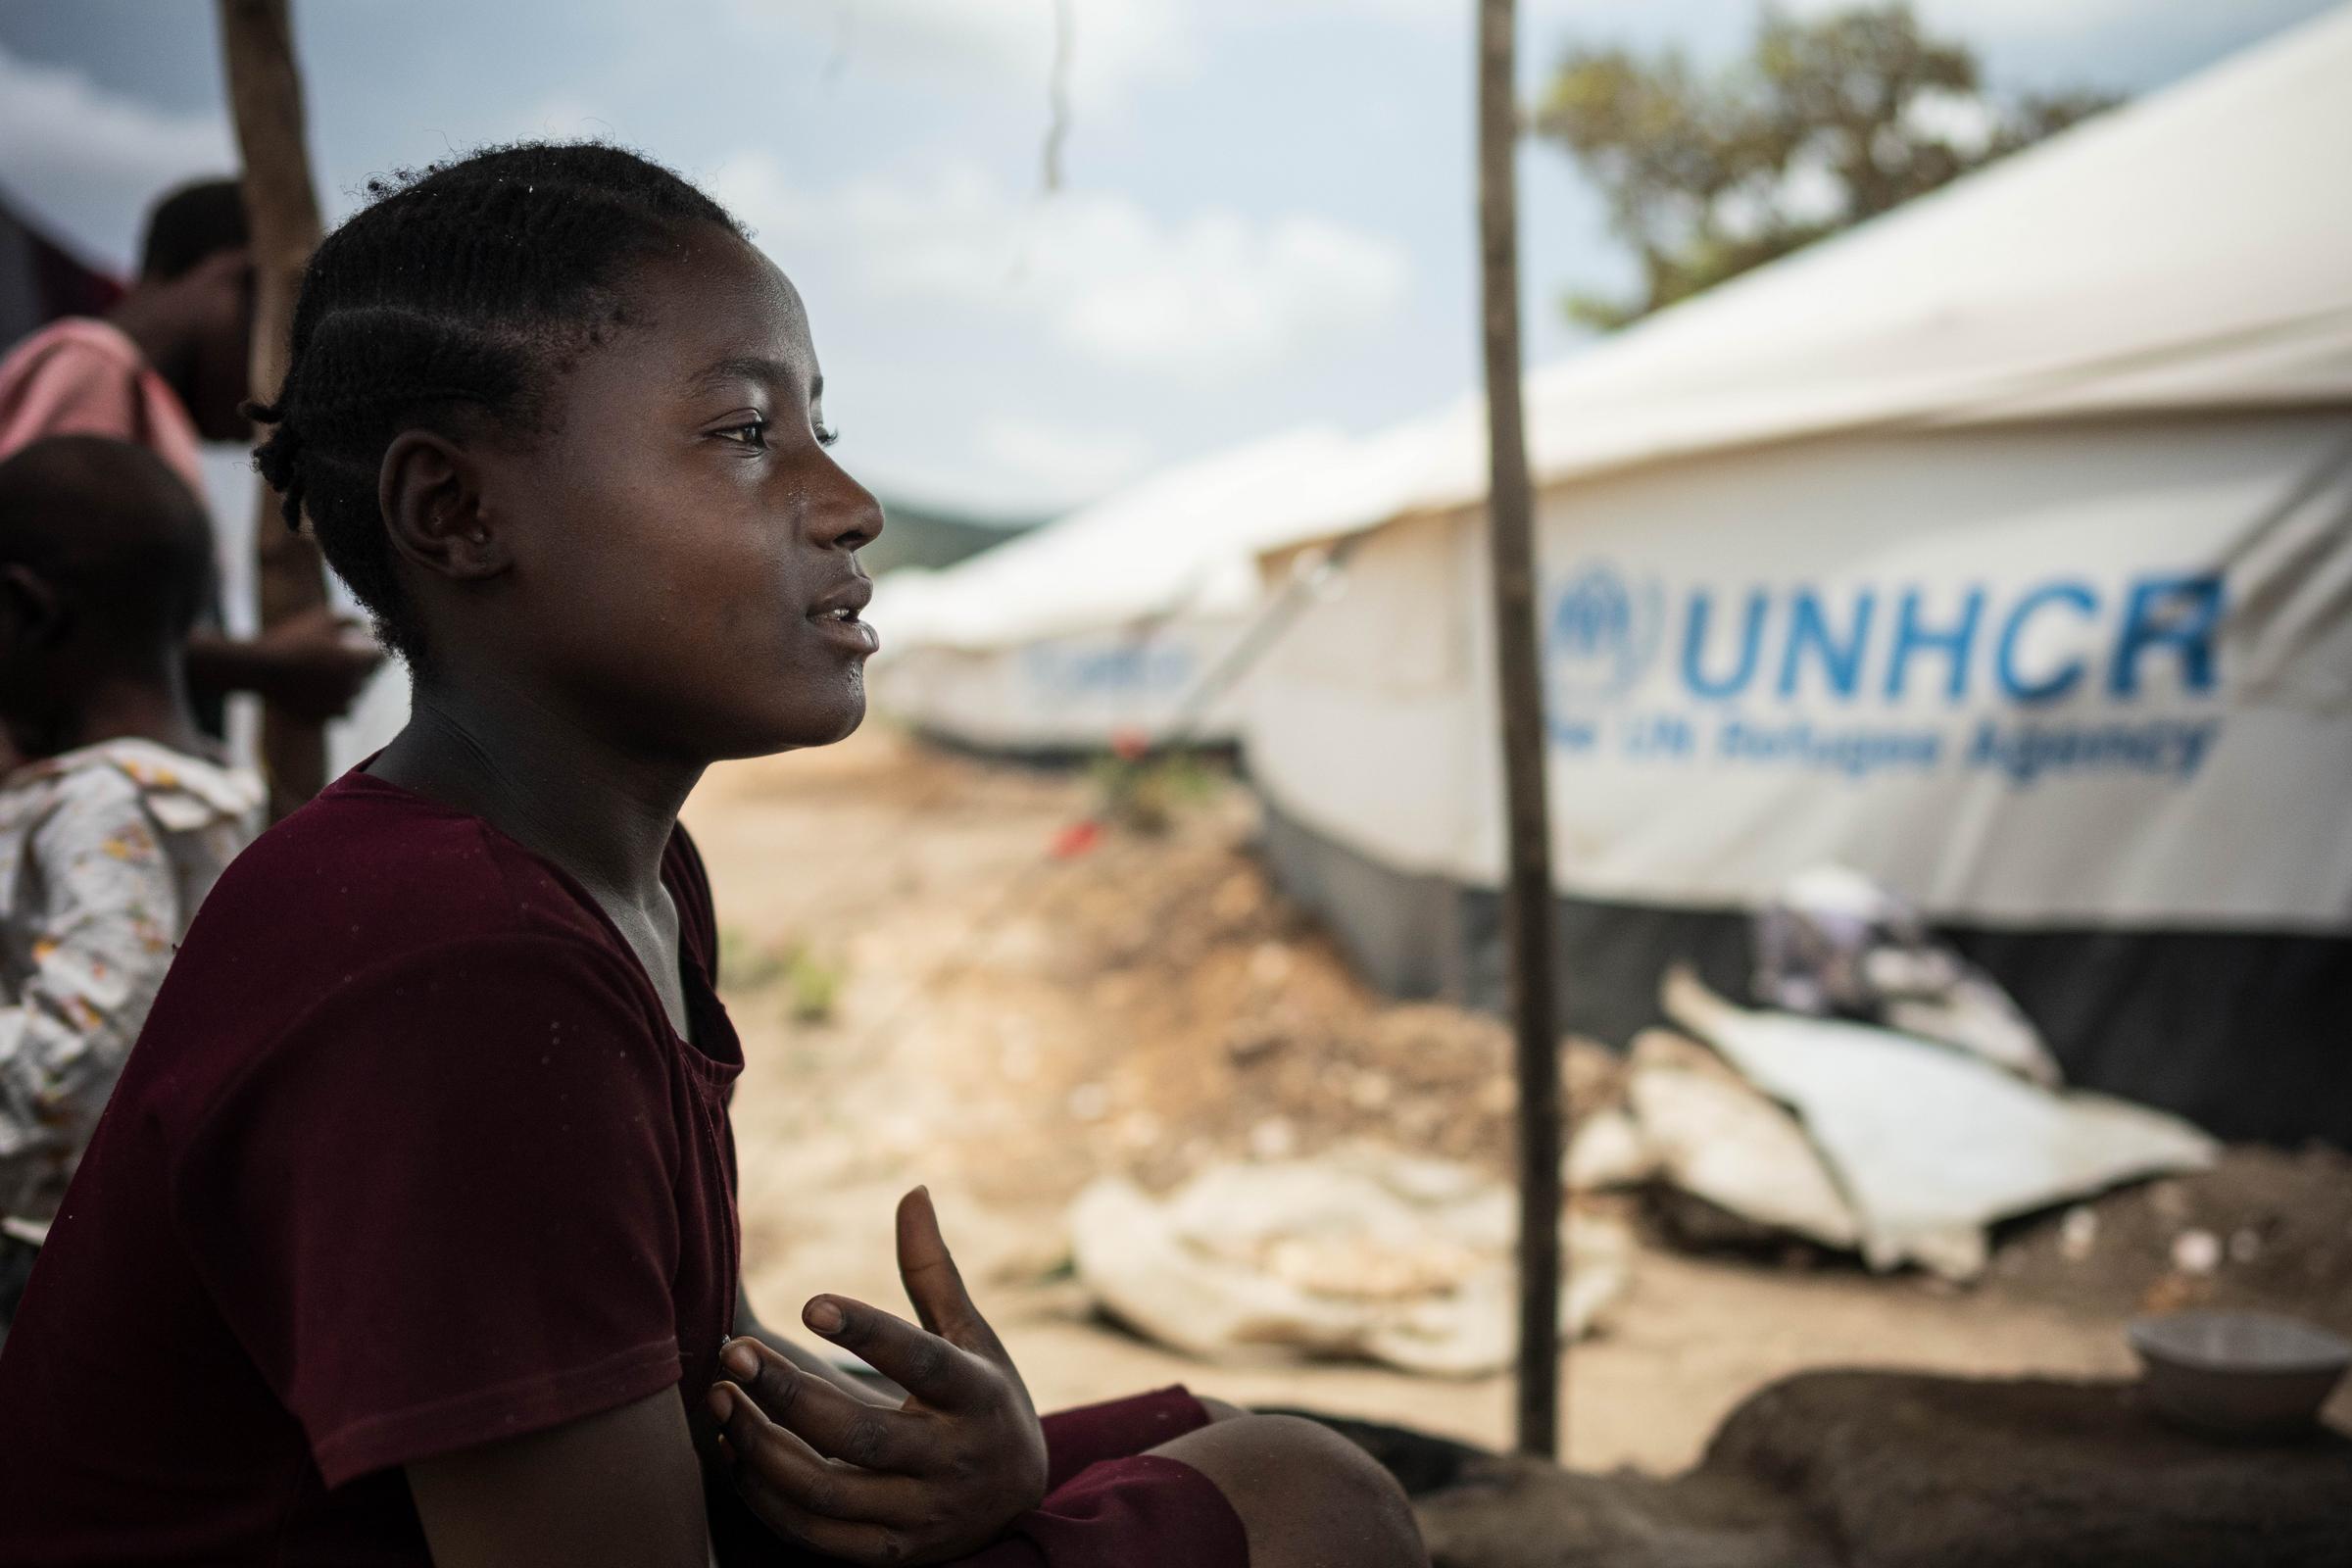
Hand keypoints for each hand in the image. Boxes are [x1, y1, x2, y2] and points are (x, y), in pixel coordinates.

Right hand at [244, 606, 383, 720]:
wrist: (259, 668)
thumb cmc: (291, 639)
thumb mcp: (321, 619)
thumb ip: (349, 619)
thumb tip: (363, 626)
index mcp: (356, 662)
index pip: (381, 659)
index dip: (375, 653)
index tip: (366, 648)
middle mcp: (352, 687)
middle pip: (367, 679)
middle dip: (361, 670)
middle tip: (345, 660)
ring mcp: (337, 705)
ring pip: (355, 698)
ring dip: (349, 689)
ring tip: (333, 678)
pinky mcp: (322, 719)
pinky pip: (340, 714)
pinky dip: (337, 706)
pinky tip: (327, 696)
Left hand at [708, 1188, 1048, 1564]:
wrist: (1019, 1498)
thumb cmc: (983, 1394)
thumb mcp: (972, 1334)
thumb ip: (933, 1271)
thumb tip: (912, 1191)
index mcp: (975, 1393)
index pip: (921, 1362)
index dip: (867, 1333)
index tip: (809, 1303)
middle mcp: (953, 1459)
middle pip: (859, 1434)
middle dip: (788, 1395)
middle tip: (734, 1354)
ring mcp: (922, 1514)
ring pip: (827, 1489)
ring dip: (762, 1448)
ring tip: (720, 1399)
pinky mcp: (892, 1553)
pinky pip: (816, 1534)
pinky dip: (768, 1498)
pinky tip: (735, 1451)